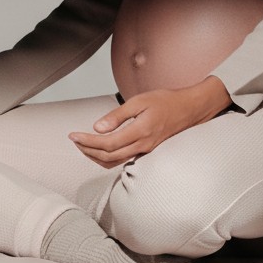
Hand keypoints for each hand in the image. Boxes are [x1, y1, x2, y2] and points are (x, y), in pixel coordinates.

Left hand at [70, 79, 230, 166]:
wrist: (189, 109)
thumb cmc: (166, 101)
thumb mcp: (140, 101)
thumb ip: (118, 115)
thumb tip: (98, 127)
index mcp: (140, 131)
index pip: (107, 143)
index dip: (87, 141)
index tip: (73, 135)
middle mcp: (142, 145)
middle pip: (107, 156)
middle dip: (87, 149)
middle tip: (74, 139)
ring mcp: (145, 150)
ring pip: (114, 162)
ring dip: (95, 156)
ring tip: (82, 144)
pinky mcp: (146, 150)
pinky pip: (122, 160)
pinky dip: (107, 158)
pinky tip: (99, 149)